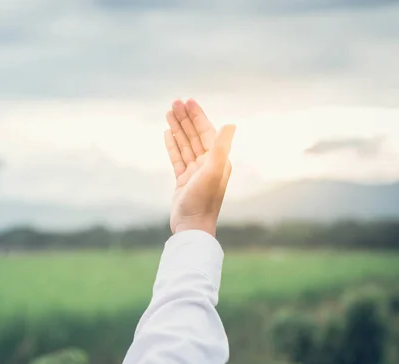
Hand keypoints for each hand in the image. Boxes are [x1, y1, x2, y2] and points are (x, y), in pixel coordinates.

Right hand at [165, 99, 234, 236]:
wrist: (192, 226)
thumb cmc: (204, 200)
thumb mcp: (214, 171)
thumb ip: (221, 147)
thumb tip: (231, 124)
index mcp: (217, 159)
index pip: (206, 131)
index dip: (197, 115)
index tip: (187, 101)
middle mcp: (207, 164)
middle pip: (194, 135)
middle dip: (185, 118)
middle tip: (173, 102)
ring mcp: (194, 172)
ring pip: (185, 145)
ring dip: (177, 129)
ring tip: (167, 113)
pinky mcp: (183, 181)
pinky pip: (177, 158)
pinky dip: (172, 145)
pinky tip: (167, 134)